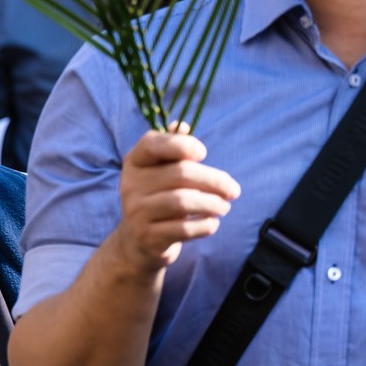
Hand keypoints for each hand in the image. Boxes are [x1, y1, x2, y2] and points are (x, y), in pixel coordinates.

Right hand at [108, 127, 240, 274]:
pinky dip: (205, 226)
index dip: (182, 145)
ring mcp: (136, 211)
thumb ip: (172, 147)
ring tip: (225, 207)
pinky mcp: (148, 236)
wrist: (137, 240)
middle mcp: (131, 184)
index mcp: (135, 162)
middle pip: (181, 174)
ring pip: (183, 202)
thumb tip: (182, 126)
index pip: (153, 144)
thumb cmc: (158, 197)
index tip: (203, 154)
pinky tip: (211, 223)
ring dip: (213, 204)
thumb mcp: (160, 171)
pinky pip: (184, 229)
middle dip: (215, 181)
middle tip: (234, 190)